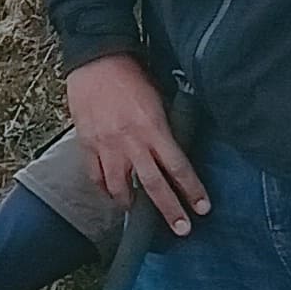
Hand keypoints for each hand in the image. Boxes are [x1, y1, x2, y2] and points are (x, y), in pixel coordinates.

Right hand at [68, 54, 203, 235]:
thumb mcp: (159, 99)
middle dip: (170, 211)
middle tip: (182, 229)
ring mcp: (106, 146)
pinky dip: (104, 188)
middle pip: (154, 186)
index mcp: (153, 128)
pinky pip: (96, 177)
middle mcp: (131, 142)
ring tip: (137, 212)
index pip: (178, 168)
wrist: (96, 60)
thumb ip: (166, 128)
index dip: (192, 190)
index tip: (203, 208)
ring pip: (120, 188)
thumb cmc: (131, 75)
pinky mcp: (87, 145)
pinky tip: (112, 192)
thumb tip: (176, 151)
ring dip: (131, 204)